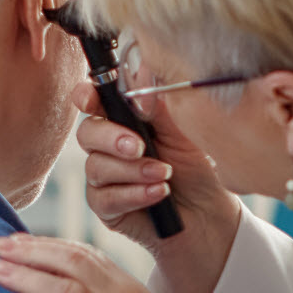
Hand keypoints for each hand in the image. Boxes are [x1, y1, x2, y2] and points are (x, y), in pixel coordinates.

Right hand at [76, 81, 236, 245]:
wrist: (207, 211)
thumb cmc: (194, 168)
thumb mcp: (182, 133)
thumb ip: (159, 108)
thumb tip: (140, 80)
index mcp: (123, 120)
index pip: (94, 102)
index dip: (85, 96)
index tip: (89, 101)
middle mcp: (107, 147)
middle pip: (87, 134)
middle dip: (111, 138)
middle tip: (139, 148)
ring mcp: (104, 178)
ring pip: (97, 167)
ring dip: (133, 171)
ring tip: (164, 175)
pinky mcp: (107, 207)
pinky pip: (106, 198)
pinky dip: (134, 194)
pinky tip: (158, 193)